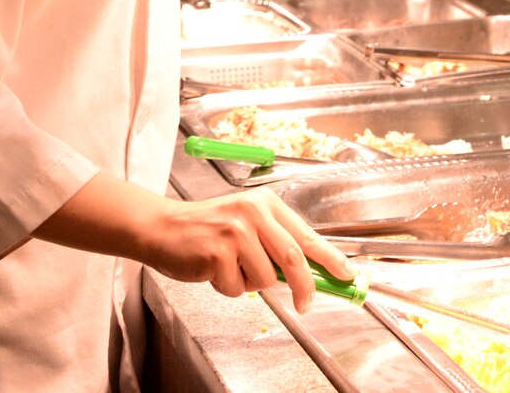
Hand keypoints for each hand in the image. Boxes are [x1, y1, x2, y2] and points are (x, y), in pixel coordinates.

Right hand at [144, 189, 354, 311]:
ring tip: (230, 268)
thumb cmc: (207, 230)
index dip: (330, 258)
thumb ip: (274, 242)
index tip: (347, 275)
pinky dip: (228, 288)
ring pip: (265, 279)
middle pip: (294, 258)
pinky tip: (213, 270)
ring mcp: (236, 232)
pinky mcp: (218, 253)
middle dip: (305, 287)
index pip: (308, 234)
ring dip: (250, 284)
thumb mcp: (246, 224)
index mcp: (266, 204)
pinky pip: (238, 288)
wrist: (162, 228)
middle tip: (307, 304)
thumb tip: (309, 274)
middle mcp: (254, 213)